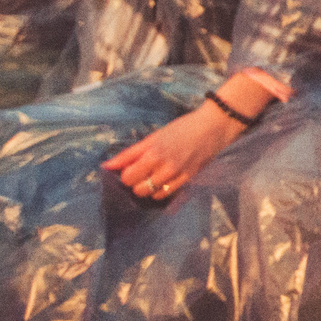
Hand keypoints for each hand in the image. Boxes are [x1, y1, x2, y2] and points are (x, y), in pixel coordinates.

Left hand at [103, 69, 286, 198]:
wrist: (214, 127)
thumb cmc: (182, 128)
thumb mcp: (154, 137)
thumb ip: (130, 153)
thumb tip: (106, 166)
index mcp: (153, 153)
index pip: (128, 176)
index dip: (125, 174)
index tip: (129, 168)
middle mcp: (164, 166)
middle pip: (137, 188)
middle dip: (135, 183)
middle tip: (140, 173)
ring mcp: (177, 174)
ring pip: (151, 193)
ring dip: (147, 188)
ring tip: (151, 178)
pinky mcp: (188, 179)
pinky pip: (167, 193)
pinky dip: (160, 191)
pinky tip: (162, 182)